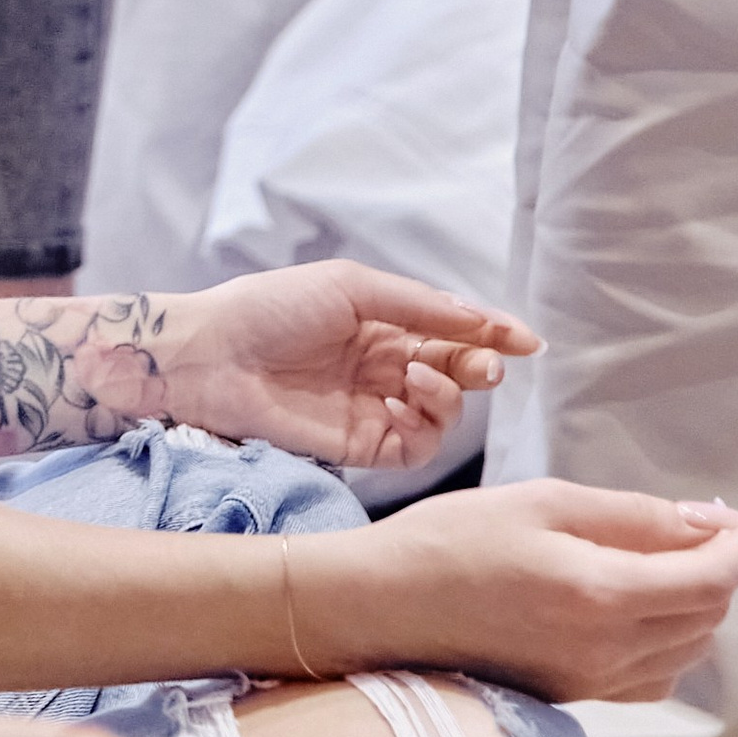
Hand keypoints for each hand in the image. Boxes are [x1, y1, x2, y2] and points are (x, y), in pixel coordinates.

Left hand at [142, 261, 537, 470]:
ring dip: (448, 396)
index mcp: (384, 324)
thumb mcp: (351, 287)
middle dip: (480, 366)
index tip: (527, 339)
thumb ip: (420, 306)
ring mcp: (374, 409)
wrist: (210, 356)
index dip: (494, 334)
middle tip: (481, 364)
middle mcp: (385, 368)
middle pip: (459, 373)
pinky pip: (415, 449)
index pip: (454, 332)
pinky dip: (424, 430)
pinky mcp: (359, 447)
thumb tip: (482, 321)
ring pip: (445, 414)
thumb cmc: (269, 308)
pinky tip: (402, 406)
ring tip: (417, 379)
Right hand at [308, 482, 737, 702]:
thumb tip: (704, 522)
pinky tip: (639, 610)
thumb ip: (631, 514)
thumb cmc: (446, 542)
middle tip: (701, 526)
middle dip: (720, 568)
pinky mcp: (568, 696)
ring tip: (668, 561)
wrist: (375, 608)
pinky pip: (651, 677)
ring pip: (686, 650)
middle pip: (707, 616)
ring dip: (696, 605)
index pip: (711, 579)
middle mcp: (604, 651)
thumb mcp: (541, 501)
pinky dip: (668, 641)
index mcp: (600, 595)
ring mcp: (587, 682)